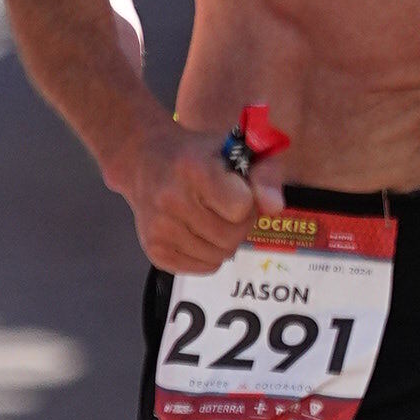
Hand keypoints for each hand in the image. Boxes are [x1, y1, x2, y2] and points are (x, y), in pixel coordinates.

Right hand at [125, 102, 262, 275]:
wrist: (145, 161)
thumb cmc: (200, 155)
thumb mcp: (237, 151)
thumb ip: (265, 175)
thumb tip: (275, 208)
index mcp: (194, 170)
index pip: (241, 208)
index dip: (247, 202)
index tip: (236, 189)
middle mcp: (171, 200)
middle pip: (231, 237)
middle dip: (239, 225)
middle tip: (228, 208)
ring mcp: (159, 229)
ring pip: (219, 256)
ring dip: (225, 241)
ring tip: (213, 219)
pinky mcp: (154, 250)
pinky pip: (203, 268)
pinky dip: (209, 255)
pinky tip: (199, 233)